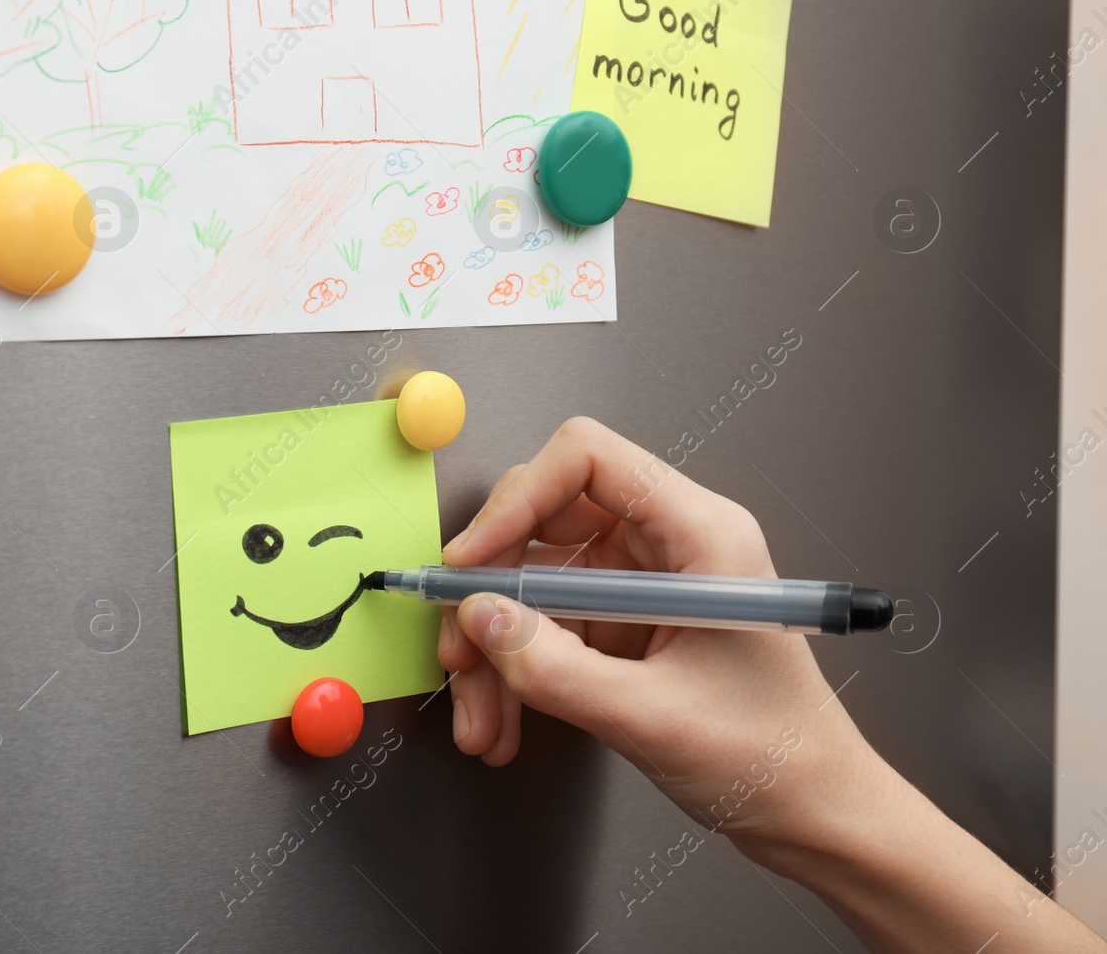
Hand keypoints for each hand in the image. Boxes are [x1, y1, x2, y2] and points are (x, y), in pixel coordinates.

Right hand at [439, 418, 880, 856]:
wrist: (814, 814)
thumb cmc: (774, 758)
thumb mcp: (653, 718)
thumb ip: (554, 668)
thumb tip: (479, 617)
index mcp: (701, 533)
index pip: (587, 459)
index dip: (517, 501)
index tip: (471, 561)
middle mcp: (668, 544)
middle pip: (544, 520)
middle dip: (491, 591)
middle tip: (460, 650)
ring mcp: (642, 583)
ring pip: (533, 582)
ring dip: (494, 649)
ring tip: (480, 717)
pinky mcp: (624, 623)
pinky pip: (546, 627)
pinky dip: (515, 672)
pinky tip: (503, 722)